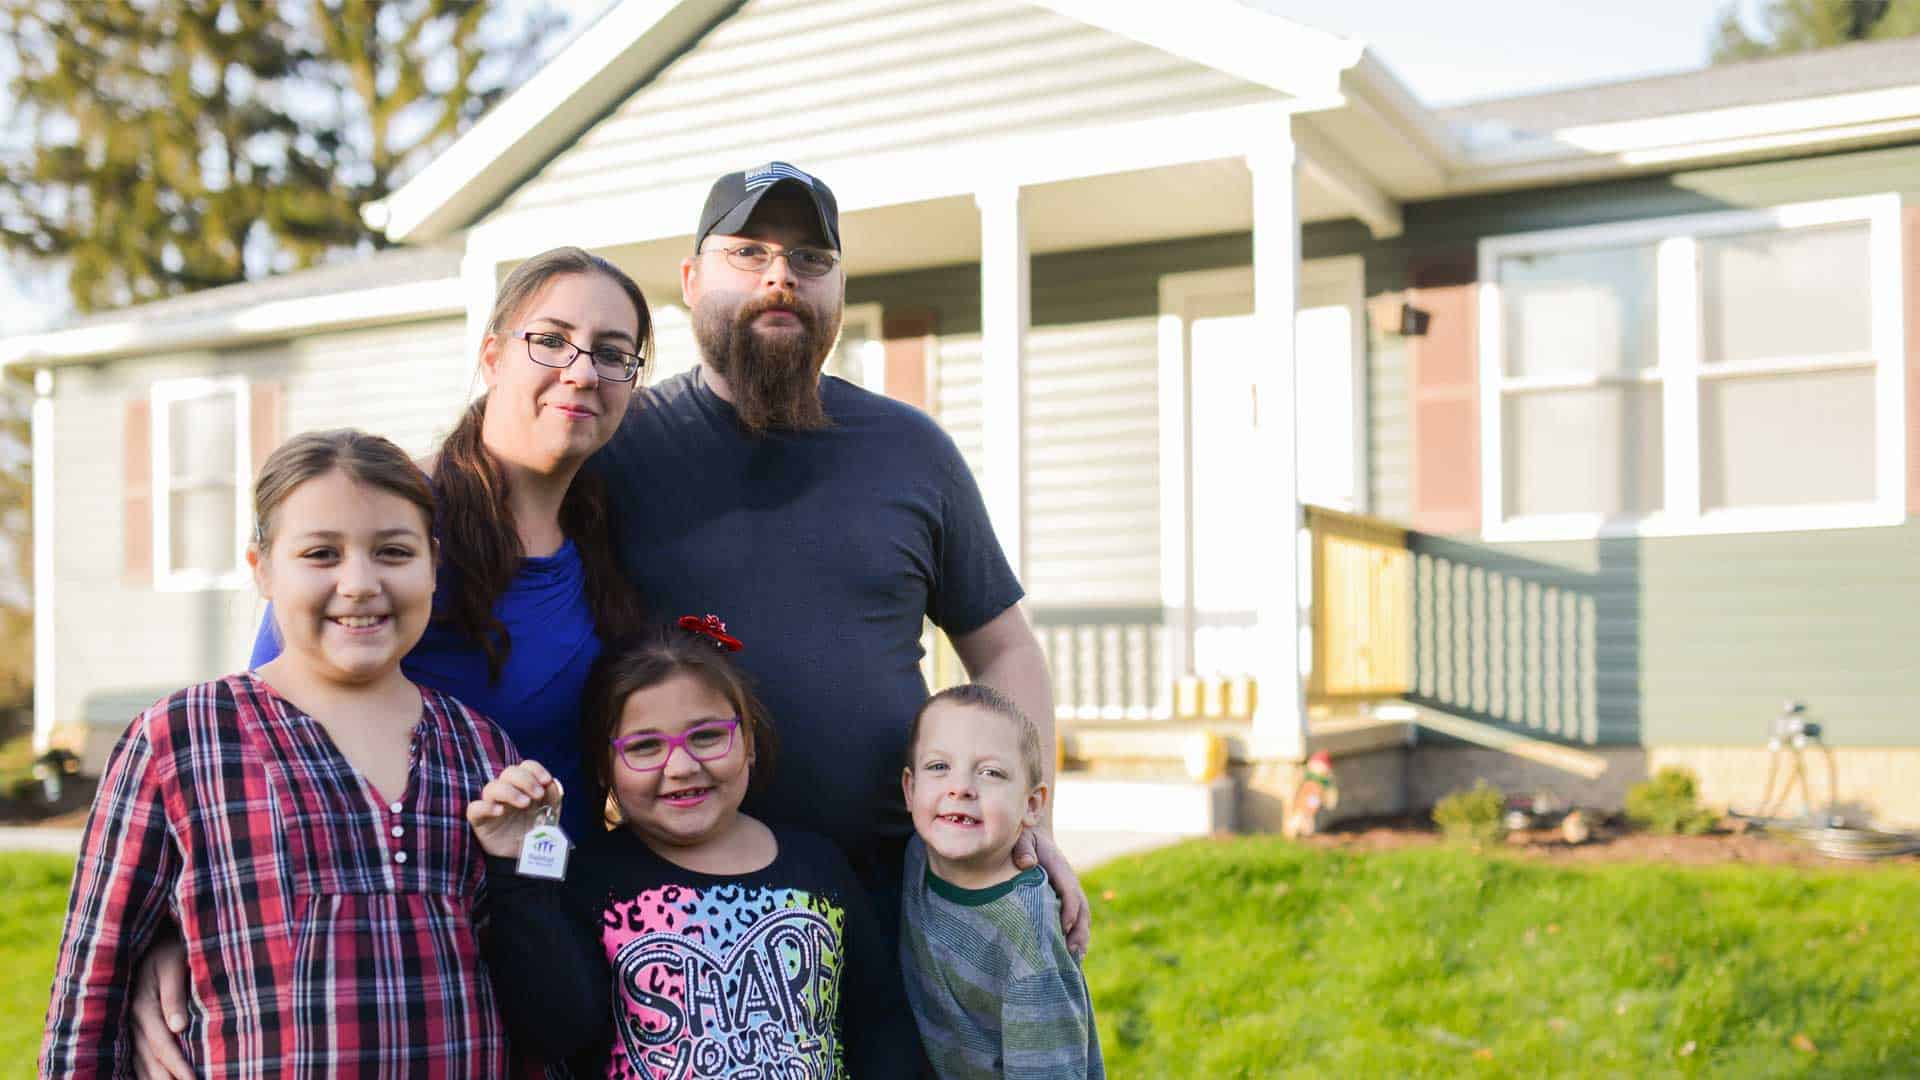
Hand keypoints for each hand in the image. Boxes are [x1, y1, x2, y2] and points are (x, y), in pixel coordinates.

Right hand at [129, 934, 193, 1078]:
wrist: (151, 937)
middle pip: (149, 1058)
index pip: (162, 1044)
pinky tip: (157, 1078)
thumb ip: (174, 994)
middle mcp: (132, 1019)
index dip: (177, 1066)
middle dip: (167, 1078)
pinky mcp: (133, 1024)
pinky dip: (145, 1069)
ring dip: (155, 1077)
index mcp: (143, 1005)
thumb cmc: (170, 948)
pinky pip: (136, 1053)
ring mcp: (129, 1023)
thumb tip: (178, 1028)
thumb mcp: (174, 963)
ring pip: (140, 1060)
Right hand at [465, 761, 561, 859]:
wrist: (527, 857)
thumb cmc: (536, 831)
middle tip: (537, 795)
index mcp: (524, 786)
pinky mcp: (480, 820)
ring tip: (525, 804)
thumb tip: (552, 783)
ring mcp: (492, 804)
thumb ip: (553, 797)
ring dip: (510, 792)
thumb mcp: (550, 813)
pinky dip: (485, 807)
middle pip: (509, 772)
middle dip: (525, 780)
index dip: (535, 769)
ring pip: (491, 787)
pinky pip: (474, 808)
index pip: (525, 766)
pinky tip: (500, 811)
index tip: (546, 781)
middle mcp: (507, 792)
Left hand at [1012, 827, 1090, 958]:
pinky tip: (1073, 956)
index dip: (1069, 909)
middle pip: (1081, 908)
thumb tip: (1026, 863)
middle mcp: (1070, 882)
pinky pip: (1077, 920)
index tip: (1064, 927)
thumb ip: (1024, 848)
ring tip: (1076, 959)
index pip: (1069, 891)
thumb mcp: (1022, 838)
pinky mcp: (1065, 901)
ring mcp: (1070, 892)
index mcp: (1060, 868)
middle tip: (1072, 952)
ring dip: (1081, 937)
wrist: (1032, 837)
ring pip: (1082, 917)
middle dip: (1079, 930)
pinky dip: (1078, 936)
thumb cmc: (1023, 839)